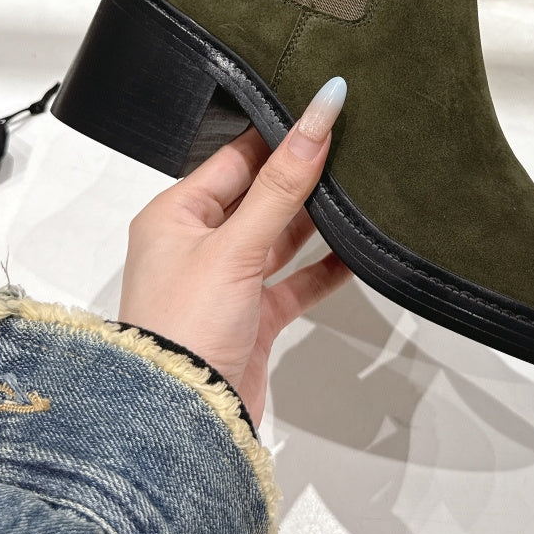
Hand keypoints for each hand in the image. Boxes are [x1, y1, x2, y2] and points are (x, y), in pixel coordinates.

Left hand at [119, 78, 350, 426]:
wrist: (179, 420)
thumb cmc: (181, 329)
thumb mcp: (235, 246)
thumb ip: (282, 184)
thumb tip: (315, 120)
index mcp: (174, 216)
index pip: (235, 159)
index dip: (278, 136)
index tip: (320, 113)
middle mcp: (196, 245)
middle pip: (259, 195)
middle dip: (301, 176)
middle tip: (349, 145)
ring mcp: (225, 283)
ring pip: (279, 239)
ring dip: (315, 221)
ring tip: (358, 191)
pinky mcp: (251, 319)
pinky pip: (293, 283)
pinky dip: (323, 269)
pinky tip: (355, 253)